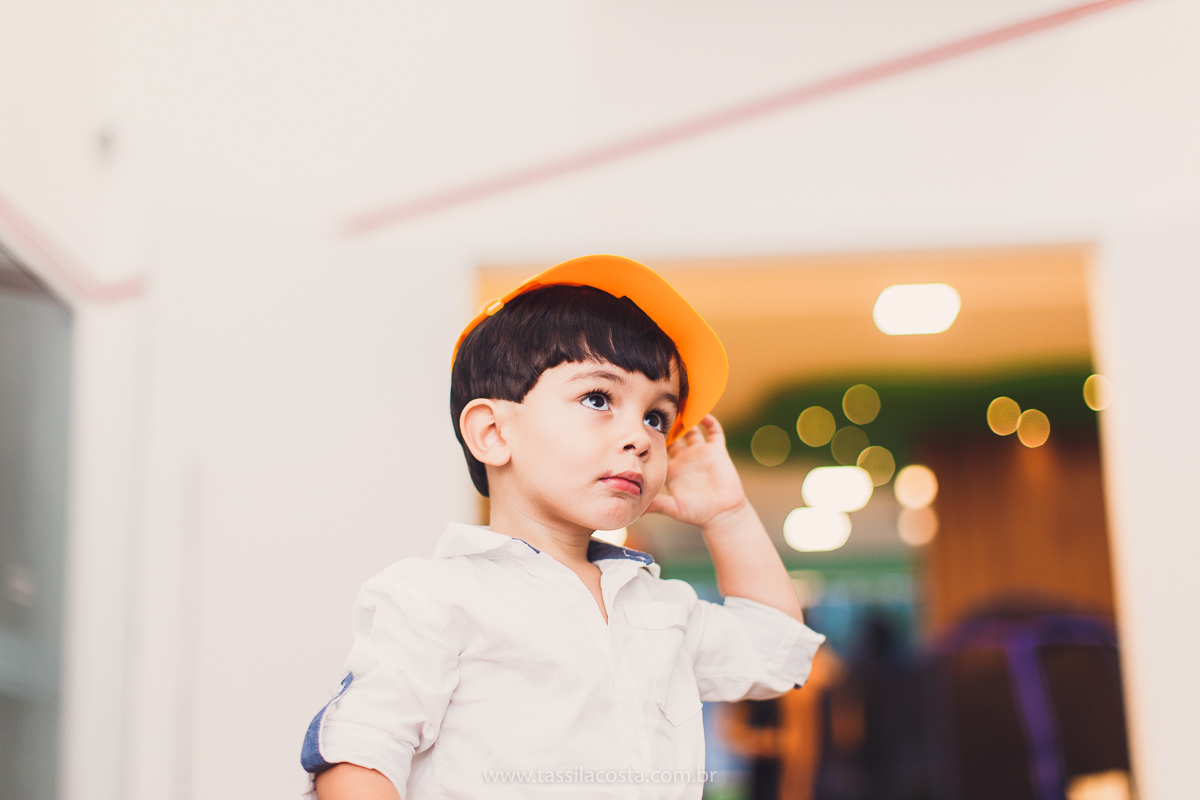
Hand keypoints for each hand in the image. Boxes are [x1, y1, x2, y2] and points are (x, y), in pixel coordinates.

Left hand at [646, 415, 748, 530]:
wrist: (723, 515)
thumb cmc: (697, 513)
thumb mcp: (673, 507)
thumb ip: (655, 505)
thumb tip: (635, 512)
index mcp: (672, 469)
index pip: (658, 449)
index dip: (652, 438)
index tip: (642, 424)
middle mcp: (685, 459)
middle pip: (673, 436)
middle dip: (667, 424)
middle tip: (658, 408)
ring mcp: (701, 454)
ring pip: (692, 430)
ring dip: (687, 419)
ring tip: (680, 404)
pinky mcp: (717, 452)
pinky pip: (714, 432)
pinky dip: (710, 421)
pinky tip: (703, 413)